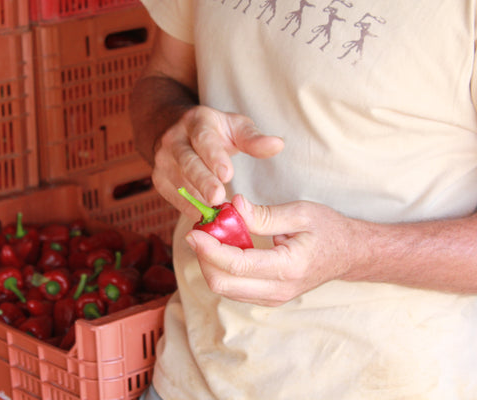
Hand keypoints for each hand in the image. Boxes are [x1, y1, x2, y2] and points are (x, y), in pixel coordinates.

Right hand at [152, 105, 283, 220]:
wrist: (176, 132)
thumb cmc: (215, 132)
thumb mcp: (235, 127)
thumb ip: (254, 139)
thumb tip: (277, 145)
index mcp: (195, 122)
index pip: (203, 139)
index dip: (214, 157)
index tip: (228, 175)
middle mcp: (173, 140)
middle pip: (187, 162)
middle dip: (202, 181)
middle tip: (217, 198)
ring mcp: (162, 161)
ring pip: (179, 183)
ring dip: (198, 200)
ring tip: (218, 213)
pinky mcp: (159, 180)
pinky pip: (175, 198)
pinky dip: (190, 209)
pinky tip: (207, 218)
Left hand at [184, 195, 367, 305]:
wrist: (349, 254)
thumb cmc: (328, 230)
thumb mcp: (300, 213)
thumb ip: (263, 214)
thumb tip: (232, 207)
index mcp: (287, 268)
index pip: (236, 265)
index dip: (209, 249)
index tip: (195, 231)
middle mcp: (278, 290)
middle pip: (222, 284)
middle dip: (204, 257)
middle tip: (200, 230)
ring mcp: (272, 298)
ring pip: (224, 289)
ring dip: (210, 263)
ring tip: (211, 235)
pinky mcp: (267, 298)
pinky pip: (233, 289)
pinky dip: (221, 269)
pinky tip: (223, 247)